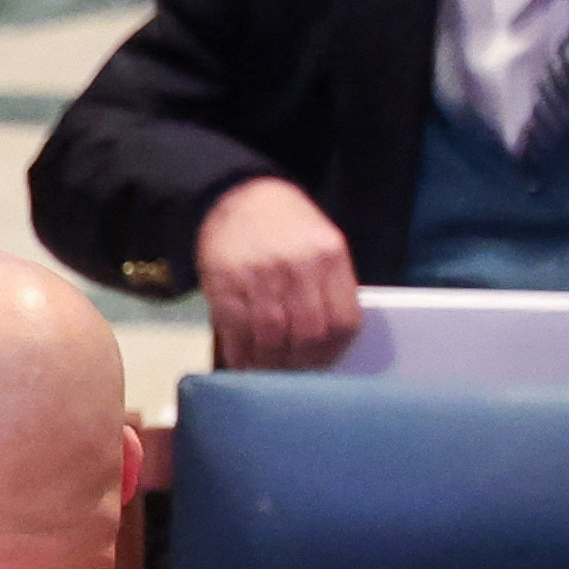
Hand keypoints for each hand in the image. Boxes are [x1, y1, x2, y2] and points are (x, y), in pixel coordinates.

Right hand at [195, 177, 360, 368]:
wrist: (239, 199)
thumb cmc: (286, 227)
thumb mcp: (321, 245)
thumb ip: (330, 286)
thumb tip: (331, 337)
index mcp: (329, 256)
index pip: (343, 320)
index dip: (335, 350)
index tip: (325, 359)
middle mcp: (297, 267)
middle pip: (309, 334)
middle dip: (304, 361)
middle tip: (296, 368)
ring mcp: (258, 279)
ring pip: (273, 340)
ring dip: (272, 363)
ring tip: (271, 367)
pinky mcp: (225, 289)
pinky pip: (237, 335)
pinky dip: (242, 356)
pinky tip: (247, 360)